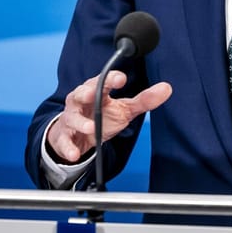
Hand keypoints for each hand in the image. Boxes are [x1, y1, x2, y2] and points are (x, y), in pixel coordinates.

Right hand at [45, 70, 171, 163]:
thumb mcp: (124, 109)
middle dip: (86, 93)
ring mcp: (71, 118)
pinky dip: (69, 147)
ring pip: (72, 117)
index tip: (121, 79)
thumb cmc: (101, 116)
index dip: (111, 79)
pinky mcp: (64, 136)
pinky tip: (75, 153)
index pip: (103, 81)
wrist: (76, 135)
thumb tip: (167, 88)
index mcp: (96, 91)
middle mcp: (80, 102)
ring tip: (91, 128)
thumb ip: (144, 100)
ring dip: (80, 122)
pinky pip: (64, 141)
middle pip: (81, 93)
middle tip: (93, 94)